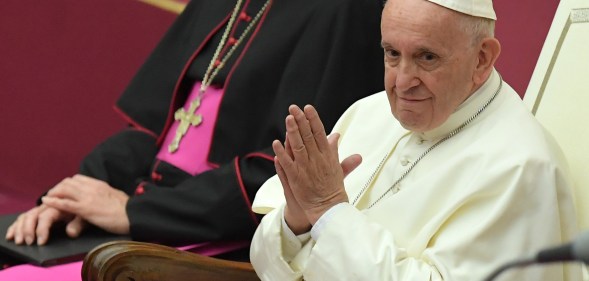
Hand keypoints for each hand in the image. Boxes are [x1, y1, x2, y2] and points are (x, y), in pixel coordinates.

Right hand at [5, 204, 80, 245]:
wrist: (86, 202)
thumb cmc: (85, 212)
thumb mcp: (85, 218)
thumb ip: (78, 224)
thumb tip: (70, 233)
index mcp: (59, 206)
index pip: (46, 217)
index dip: (42, 229)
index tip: (40, 242)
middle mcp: (48, 207)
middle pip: (32, 216)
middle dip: (27, 230)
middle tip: (28, 243)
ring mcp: (42, 210)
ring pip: (26, 216)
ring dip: (19, 229)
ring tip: (18, 241)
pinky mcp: (38, 213)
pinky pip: (24, 217)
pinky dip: (16, 226)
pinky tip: (11, 235)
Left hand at [41, 174, 130, 234]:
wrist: (134, 215)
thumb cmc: (129, 209)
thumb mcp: (117, 197)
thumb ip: (107, 195)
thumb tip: (106, 196)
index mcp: (100, 184)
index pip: (79, 178)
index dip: (68, 184)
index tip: (63, 190)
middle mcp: (92, 187)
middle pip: (68, 182)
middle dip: (57, 188)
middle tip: (51, 195)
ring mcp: (88, 197)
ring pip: (64, 189)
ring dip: (53, 193)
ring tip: (46, 199)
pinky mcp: (86, 209)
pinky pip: (65, 203)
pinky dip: (53, 202)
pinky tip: (45, 202)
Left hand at [273, 105, 361, 224]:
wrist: (328, 208)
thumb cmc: (332, 187)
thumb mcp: (337, 166)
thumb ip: (334, 149)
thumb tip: (335, 135)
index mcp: (327, 156)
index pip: (320, 133)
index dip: (313, 119)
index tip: (308, 108)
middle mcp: (317, 160)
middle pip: (308, 136)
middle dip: (301, 121)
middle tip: (294, 108)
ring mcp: (306, 169)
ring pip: (298, 147)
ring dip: (292, 132)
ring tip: (288, 119)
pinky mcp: (296, 179)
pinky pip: (287, 164)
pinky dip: (281, 153)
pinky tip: (276, 143)